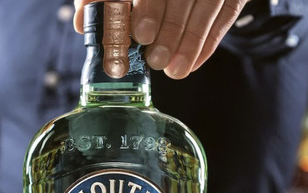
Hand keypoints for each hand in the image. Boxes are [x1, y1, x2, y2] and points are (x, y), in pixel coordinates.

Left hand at [74, 0, 248, 79]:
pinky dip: (209, 42)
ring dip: (190, 41)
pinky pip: (226, 14)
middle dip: (170, 27)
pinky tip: (192, 64)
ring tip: (173, 70)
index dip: (148, 8)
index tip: (141, 35)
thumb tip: (81, 21)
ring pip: (207, 5)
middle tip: (156, 58)